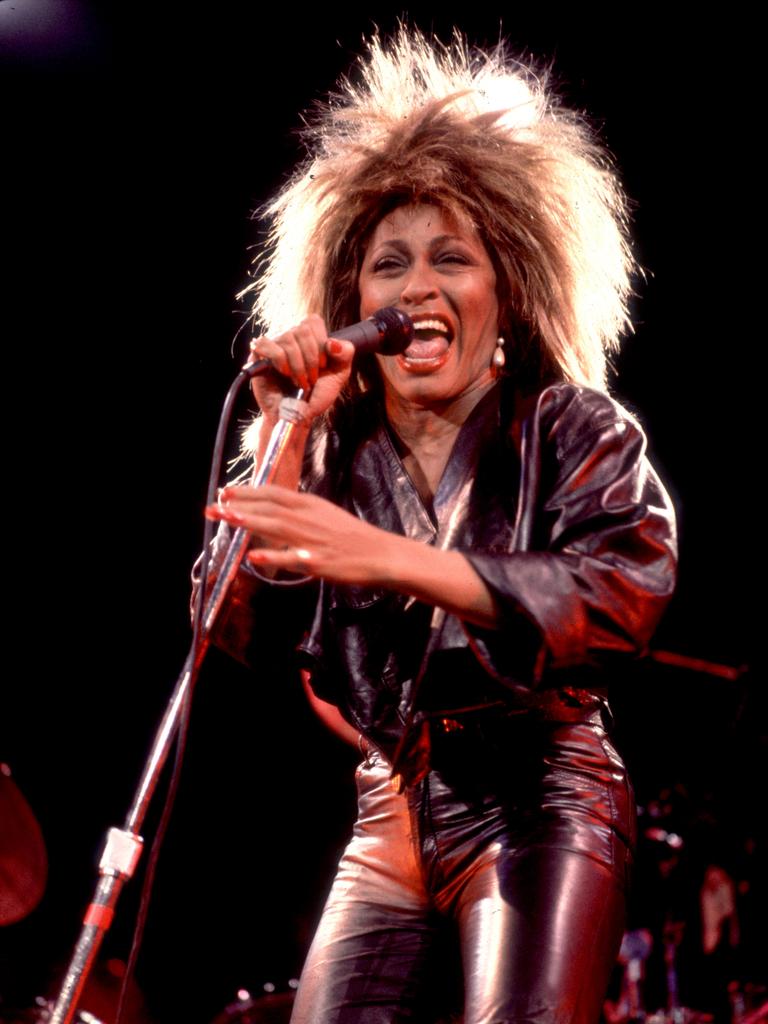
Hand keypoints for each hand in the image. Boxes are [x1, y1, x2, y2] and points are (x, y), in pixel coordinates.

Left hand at [205, 484, 392, 583]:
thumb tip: (273, 511)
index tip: (225, 492)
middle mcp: (309, 518)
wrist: (382, 553)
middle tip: (212, 507)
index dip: (247, 491)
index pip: (273, 493)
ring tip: (227, 518)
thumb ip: (299, 512)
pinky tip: (253, 556)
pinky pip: (291, 558)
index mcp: (310, 504)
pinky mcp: (318, 562)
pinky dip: (272, 556)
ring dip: (250, 521)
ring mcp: (313, 539)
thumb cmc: (353, 537)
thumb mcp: (325, 515)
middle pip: (270, 507)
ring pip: (276, 527)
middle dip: (239, 505)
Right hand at [248, 315, 354, 423]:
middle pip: (301, 330)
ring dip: (298, 365)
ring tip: (300, 382)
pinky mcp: (257, 355)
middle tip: (311, 379)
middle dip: (311, 358)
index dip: (320, 343)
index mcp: (307, 336)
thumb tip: (333, 342)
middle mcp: (289, 336)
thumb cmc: (316, 395)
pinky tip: (284, 373)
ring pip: (287, 338)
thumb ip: (345, 354)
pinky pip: (267, 345)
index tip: (323, 366)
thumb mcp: (339, 375)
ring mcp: (273, 344)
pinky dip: (281, 361)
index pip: (312, 321)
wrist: (297, 415)